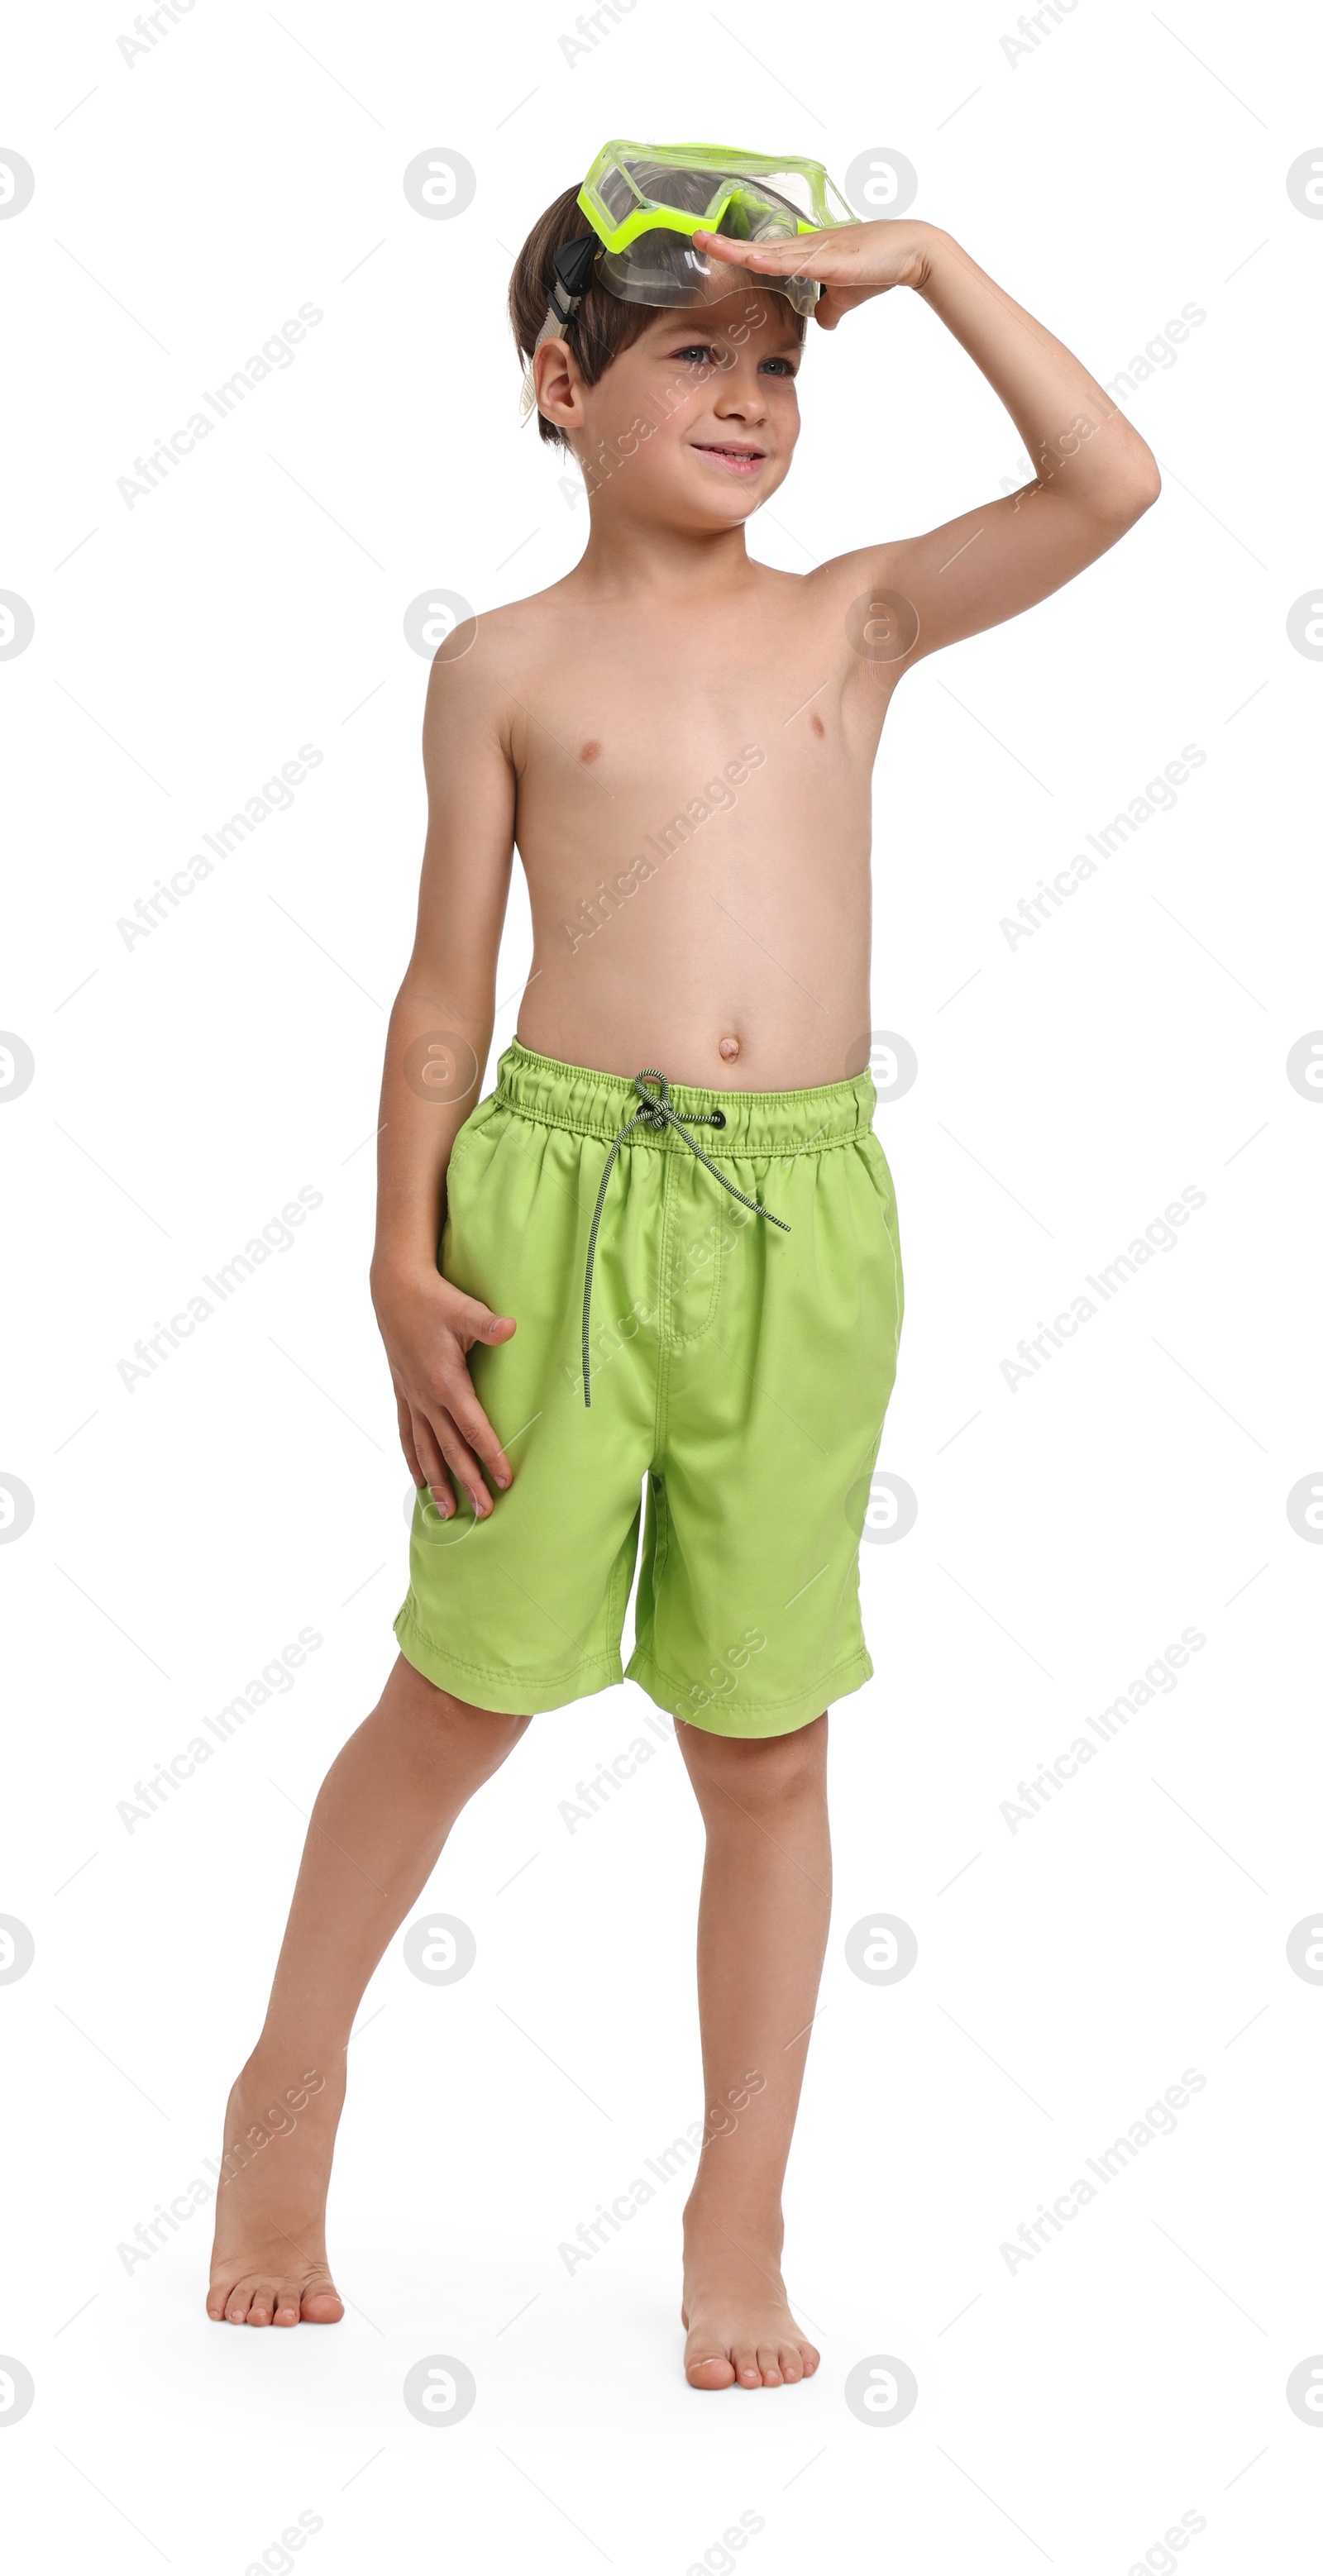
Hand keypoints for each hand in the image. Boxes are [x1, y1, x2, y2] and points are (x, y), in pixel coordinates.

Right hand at [373, 1265, 516, 1520]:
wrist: (394, 1288)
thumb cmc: (432, 1298)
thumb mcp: (462, 1308)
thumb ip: (486, 1324)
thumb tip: (510, 1327)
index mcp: (446, 1382)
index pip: (473, 1429)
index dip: (490, 1456)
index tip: (504, 1481)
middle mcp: (427, 1397)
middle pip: (450, 1449)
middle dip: (468, 1482)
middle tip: (484, 1512)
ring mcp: (412, 1397)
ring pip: (425, 1449)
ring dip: (437, 1482)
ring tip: (447, 1512)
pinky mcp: (404, 1391)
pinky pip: (407, 1434)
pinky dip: (414, 1459)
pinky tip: (418, 1481)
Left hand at [694, 218, 940, 329]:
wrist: (911, 252)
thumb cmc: (879, 267)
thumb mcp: (846, 295)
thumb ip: (829, 308)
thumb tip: (823, 321)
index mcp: (806, 254)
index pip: (762, 253)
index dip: (735, 251)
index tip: (710, 248)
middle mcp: (805, 246)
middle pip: (757, 246)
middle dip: (725, 243)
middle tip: (695, 236)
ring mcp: (816, 250)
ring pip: (769, 250)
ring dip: (738, 248)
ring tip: (708, 242)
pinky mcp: (831, 259)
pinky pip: (795, 260)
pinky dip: (772, 260)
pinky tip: (750, 259)